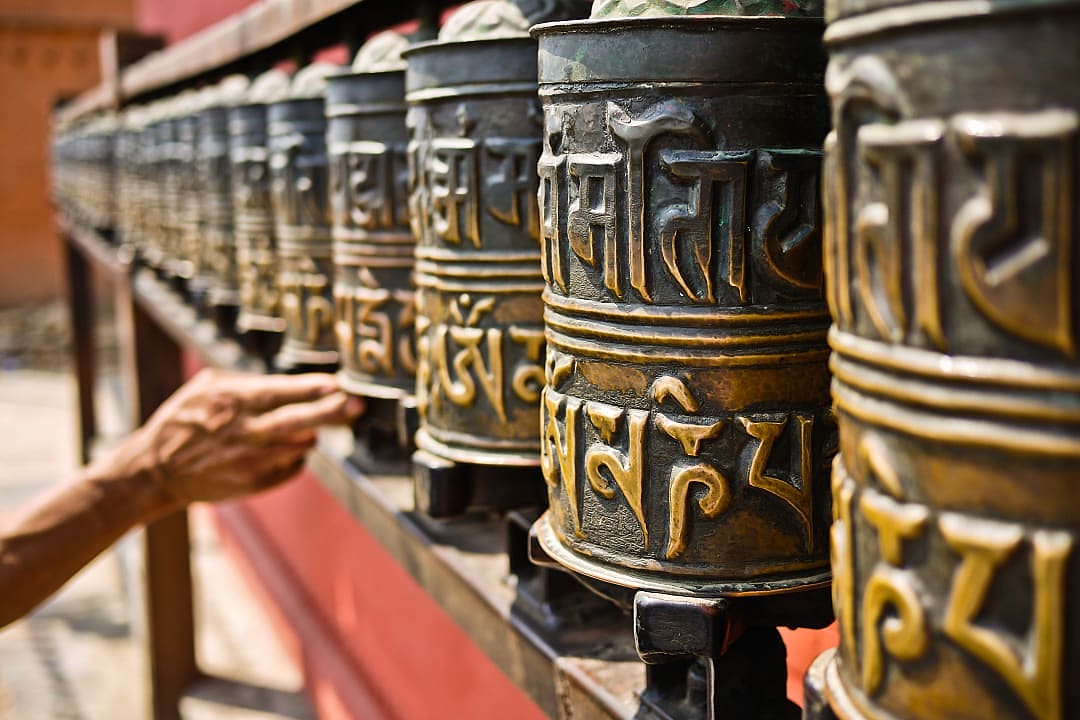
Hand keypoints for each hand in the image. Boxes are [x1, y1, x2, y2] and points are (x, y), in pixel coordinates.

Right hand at [117, 368, 363, 510]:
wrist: (157, 468)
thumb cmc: (185, 419)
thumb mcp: (208, 386)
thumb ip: (248, 382)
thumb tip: (290, 383)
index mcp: (233, 402)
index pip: (280, 392)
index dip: (310, 388)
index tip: (337, 384)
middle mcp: (243, 432)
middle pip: (295, 421)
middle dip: (330, 412)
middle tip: (357, 406)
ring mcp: (249, 461)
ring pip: (299, 446)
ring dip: (312, 434)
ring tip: (316, 425)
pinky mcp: (253, 484)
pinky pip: (291, 467)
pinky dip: (297, 456)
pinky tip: (286, 448)